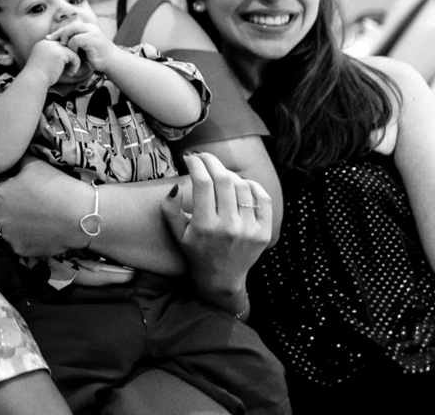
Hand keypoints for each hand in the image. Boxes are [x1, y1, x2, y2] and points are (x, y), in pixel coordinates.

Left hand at [0, 158, 88, 257]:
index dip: (14, 183)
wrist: (81, 217)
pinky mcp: (20, 250)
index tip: (29, 185)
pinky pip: (19, 240)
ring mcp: (8, 236)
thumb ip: (17, 160)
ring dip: (17, 221)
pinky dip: (27, 236)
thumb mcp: (34, 163)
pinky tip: (41, 229)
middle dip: (12, 203)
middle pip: (1, 206)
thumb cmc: (57, 187)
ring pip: (8, 225)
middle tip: (34, 201)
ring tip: (38, 216)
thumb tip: (12, 157)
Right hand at [25, 37, 81, 86]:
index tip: (64, 66)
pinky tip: (70, 73)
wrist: (34, 81)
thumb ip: (53, 56)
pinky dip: (75, 65)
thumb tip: (67, 57)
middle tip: (69, 69)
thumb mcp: (45, 62)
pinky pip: (74, 56)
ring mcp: (54, 46)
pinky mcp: (60, 53)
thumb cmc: (39, 77)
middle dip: (70, 57)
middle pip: (66, 44)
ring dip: (73, 62)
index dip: (64, 54)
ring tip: (70, 72)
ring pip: (72, 50)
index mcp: (42, 44)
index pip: (59, 43)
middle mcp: (48, 42)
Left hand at [49, 20, 117, 73]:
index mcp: (87, 28)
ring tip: (67, 50)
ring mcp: (92, 32)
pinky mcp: (93, 40)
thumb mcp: (83, 47)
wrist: (111, 61)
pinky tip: (75, 53)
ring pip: (72, 30)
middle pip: (70, 26)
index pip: (69, 26)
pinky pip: (76, 40)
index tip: (48, 38)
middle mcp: (90, 27)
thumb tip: (57, 42)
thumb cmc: (95, 56)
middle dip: (60, 34)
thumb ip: (74, 42)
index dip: (58, 32)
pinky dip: (72, 47)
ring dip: (66, 42)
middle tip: (55, 44)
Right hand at [161, 152, 271, 308]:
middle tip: (203, 157)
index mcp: (205, 226)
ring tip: (219, 173)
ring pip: (242, 186)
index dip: (196, 164)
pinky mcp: (264, 232)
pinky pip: (262, 198)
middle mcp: (229, 226)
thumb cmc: (196, 252)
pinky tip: (241, 184)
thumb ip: (170, 209)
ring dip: (229, 174)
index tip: (190, 157)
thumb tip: (174, 186)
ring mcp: (249, 229)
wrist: (222, 278)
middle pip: (223, 180)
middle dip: (211, 161)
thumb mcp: (177, 233)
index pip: (203, 183)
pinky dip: (252, 186)